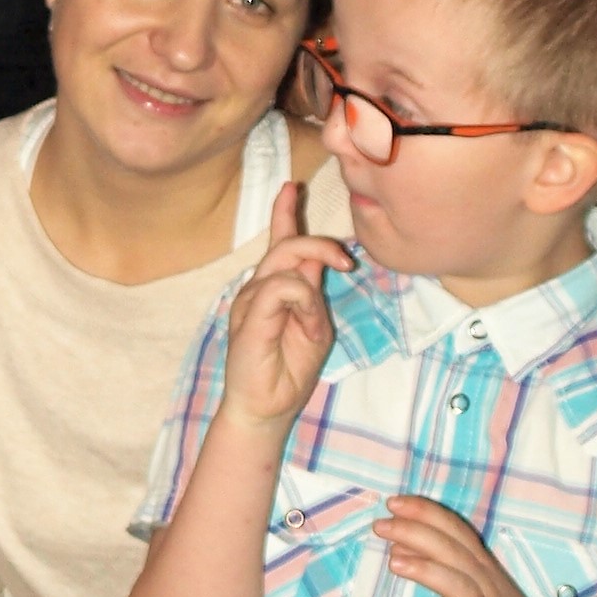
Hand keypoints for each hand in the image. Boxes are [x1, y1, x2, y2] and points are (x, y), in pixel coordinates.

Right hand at [219, 180, 347, 434]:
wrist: (265, 409)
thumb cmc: (289, 372)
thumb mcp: (314, 326)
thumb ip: (310, 292)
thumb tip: (315, 260)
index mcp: (274, 290)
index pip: (279, 242)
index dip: (285, 213)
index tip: (291, 187)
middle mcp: (258, 289)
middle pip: (288, 245)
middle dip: (320, 244)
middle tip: (347, 261)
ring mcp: (251, 301)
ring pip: (286, 265)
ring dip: (311, 289)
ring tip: (313, 327)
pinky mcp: (250, 315)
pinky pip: (282, 288)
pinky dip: (301, 302)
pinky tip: (304, 326)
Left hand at [376, 494, 551, 596]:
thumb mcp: (472, 583)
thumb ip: (438, 562)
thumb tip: (398, 546)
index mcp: (480, 564)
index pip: (453, 529)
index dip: (425, 513)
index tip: (394, 501)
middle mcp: (484, 583)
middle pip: (452, 551)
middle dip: (416, 533)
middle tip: (380, 525)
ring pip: (458, 587)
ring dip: (427, 571)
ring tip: (393, 563)